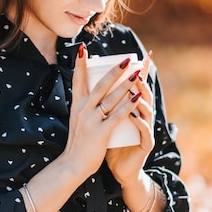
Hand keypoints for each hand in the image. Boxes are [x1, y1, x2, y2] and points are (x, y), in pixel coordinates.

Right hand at [61, 45, 142, 180]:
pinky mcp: (100, 132)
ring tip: (137, 73)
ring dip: (125, 84)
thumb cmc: (79, 142)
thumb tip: (92, 91)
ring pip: (110, 98)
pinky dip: (127, 106)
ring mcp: (91, 121)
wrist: (73, 164)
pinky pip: (116, 116)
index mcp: (76, 105)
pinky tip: (136, 98)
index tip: (82, 48)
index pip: (77, 79)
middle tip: (126, 59)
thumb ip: (84, 106)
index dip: (80, 64)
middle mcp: (82, 110)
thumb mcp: (76, 119)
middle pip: (99, 85)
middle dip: (114, 71)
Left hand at [105, 53, 154, 185]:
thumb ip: (102, 105)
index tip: (144, 55)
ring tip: (135, 86)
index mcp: (132, 110)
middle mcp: (141, 117)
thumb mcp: (105, 121)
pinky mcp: (146, 144)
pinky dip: (139, 121)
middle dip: (140, 80)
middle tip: (134, 68)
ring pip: (146, 110)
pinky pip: (143, 130)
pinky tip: (133, 114)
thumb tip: (88, 84)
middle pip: (143, 94)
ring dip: (141, 97)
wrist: (119, 170)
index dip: (143, 72)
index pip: (137, 87)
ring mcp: (145, 130)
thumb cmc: (111, 144)